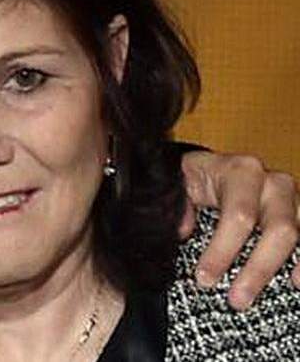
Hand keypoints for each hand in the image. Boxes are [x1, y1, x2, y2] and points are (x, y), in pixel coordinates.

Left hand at [179, 150, 298, 308]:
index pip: (239, 216)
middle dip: (258, 269)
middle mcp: (275, 183)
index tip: (204, 278)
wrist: (219, 167)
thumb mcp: (181, 182)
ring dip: (288, 269)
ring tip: (268, 294)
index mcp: (242, 171)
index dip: (223, 250)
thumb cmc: (198, 178)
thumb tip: (183, 230)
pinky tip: (297, 282)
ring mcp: (295, 198)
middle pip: (278, 230)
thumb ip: (179, 204)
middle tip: (236, 300)